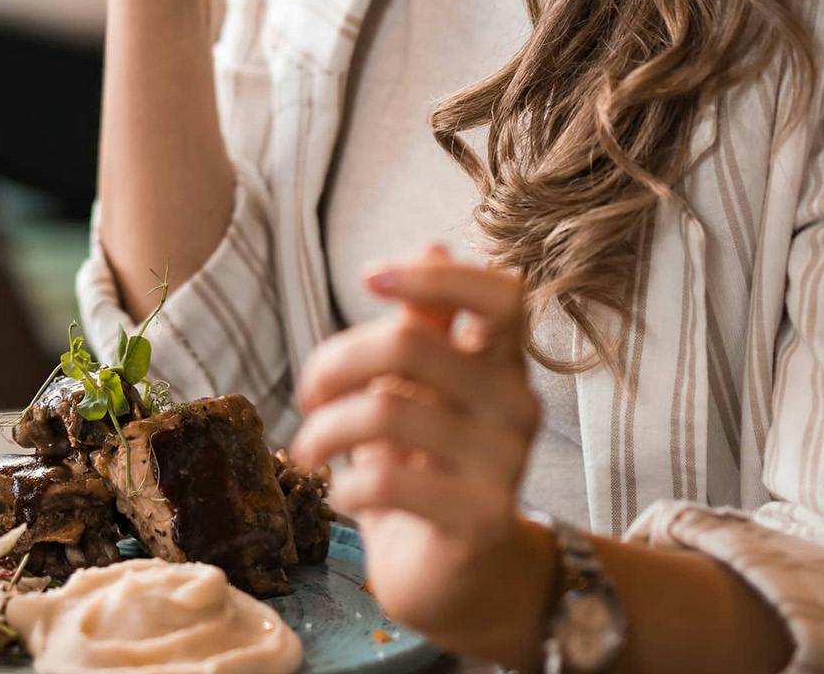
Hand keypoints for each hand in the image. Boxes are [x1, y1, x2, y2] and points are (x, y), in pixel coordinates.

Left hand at [289, 245, 554, 667]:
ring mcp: (505, 464)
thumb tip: (433, 242)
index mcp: (503, 363)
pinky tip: (343, 496)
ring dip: (326, 430)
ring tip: (309, 449)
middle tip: (308, 392)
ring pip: (387, 411)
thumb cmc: (432, 468)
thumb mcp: (422, 391)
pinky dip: (347, 486)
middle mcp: (515, 404)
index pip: (501, 294)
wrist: (462, 581)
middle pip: (410, 343)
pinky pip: (389, 480)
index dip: (435, 275)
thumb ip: (428, 326)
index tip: (369, 277)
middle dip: (337, 361)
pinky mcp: (481, 520)